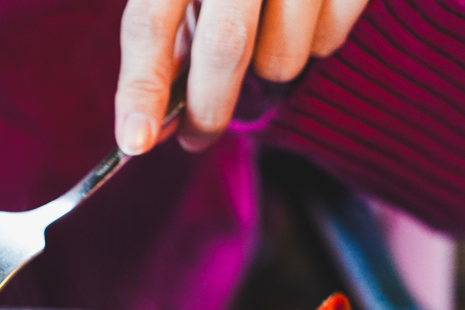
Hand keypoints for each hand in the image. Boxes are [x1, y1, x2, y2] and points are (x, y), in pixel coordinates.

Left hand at [115, 0, 369, 154]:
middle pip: (225, 47)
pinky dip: (313, 42)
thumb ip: (167, 38)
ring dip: (268, 69)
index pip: (150, 21)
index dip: (140, 86)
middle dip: (207, 109)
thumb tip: (150, 124)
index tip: (134, 141)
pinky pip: (330, 41)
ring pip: (283, 58)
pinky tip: (305, 8)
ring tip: (265, 31)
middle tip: (196, 135)